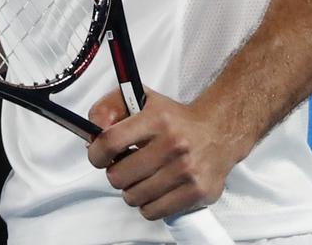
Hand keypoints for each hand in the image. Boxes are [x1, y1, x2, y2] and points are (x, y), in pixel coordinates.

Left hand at [85, 88, 241, 220]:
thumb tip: (92, 133)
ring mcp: (186, 170)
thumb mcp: (141, 100)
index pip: (111, 140)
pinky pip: (153, 211)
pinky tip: (156, 189)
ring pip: (133, 197)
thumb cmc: (176, 119)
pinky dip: (149, 204)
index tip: (99, 156)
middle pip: (118, 175)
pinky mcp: (197, 192)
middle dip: (116, 173)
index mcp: (158, 118)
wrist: (219, 132)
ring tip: (142, 177)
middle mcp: (173, 144)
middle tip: (125, 166)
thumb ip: (109, 108)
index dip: (96, 153)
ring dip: (132, 190)